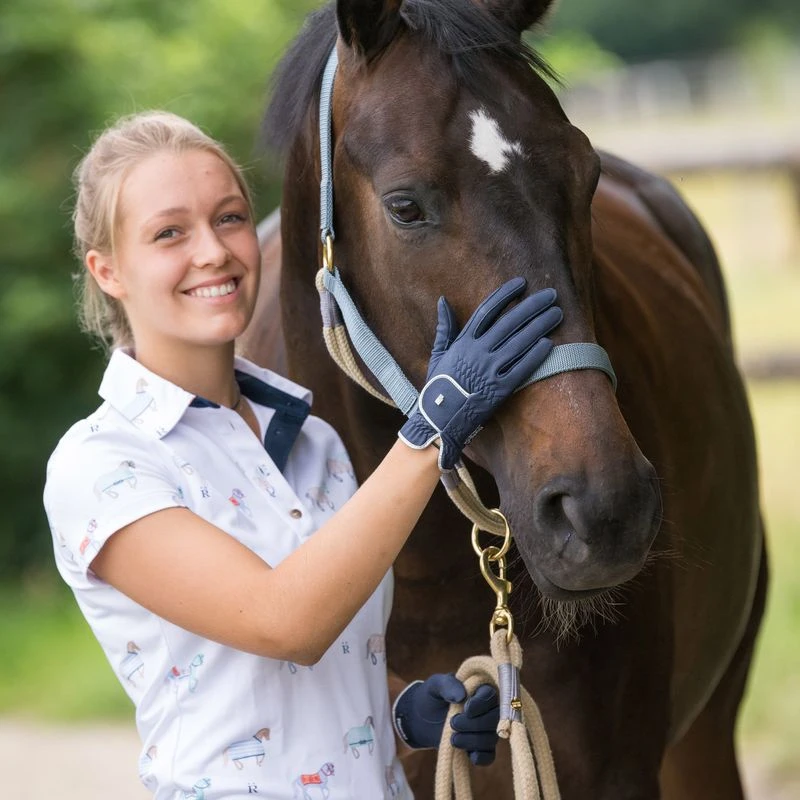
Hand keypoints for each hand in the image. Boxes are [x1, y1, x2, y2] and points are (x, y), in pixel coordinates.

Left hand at [393, 674, 499, 765]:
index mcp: (479, 689)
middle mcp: (488, 709)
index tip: (466, 709)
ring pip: (490, 738)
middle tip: (453, 723)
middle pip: (494, 719)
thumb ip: (448, 685)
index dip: (481, 704)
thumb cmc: (433, 696)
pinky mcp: (480, 747)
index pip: (490, 695)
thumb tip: (462, 696)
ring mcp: (485, 730)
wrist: (422, 717)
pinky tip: (470, 756)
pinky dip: (481, 757)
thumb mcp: (435, 685)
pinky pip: (489, 756)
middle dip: (474, 724)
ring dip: (472, 741)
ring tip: (453, 739)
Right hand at [398, 278, 561, 469]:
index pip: (488, 310)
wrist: (439, 419)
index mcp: (463, 342)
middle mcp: (477, 352)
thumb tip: (443, 300)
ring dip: (540, 326)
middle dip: (532, 306)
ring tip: (557, 314)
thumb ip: (444, 327)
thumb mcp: (438, 354)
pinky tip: (550, 344)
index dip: (506, 295)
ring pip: (519, 342)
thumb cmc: (439, 386)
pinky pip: (521, 369)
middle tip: (551, 295)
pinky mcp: (499, 390)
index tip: (522, 283)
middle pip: (509, 322)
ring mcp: (489, 371)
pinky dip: (536, 356)